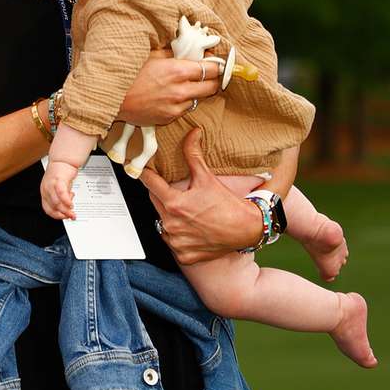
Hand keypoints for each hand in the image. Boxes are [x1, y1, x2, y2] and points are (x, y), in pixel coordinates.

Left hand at [41, 160, 79, 219]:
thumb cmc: (61, 174)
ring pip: (56, 203)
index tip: (64, 218)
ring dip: (65, 210)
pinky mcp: (58, 180)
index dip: (56, 216)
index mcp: (45, 193)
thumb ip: (62, 198)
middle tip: (71, 217)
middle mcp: (46, 189)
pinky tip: (71, 204)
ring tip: (72, 212)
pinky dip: (66, 201)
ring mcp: (51, 185)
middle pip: (52, 207)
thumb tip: (67, 208)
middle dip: (63, 215)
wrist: (63, 161)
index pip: (47, 209)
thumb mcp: (60, 189)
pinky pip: (61, 194)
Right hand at [117, 50, 222, 126]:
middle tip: (208, 74)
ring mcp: (176, 106)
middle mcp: (180, 90)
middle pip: (212, 86)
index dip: (217, 65)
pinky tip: (171, 96)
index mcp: (177, 70)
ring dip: (196, 92)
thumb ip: (173, 53)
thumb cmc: (128, 74)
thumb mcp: (151, 55)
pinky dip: (182, 102)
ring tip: (185, 85)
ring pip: (199, 99)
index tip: (216, 63)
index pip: (211, 69)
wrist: (111, 98)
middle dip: (212, 80)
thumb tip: (189, 49)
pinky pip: (184, 109)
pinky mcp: (169, 117)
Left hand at [138, 129, 263, 264]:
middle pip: (155, 203)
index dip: (145, 174)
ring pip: (162, 223)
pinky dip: (178, 236)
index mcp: (174, 204)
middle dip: (161, 194)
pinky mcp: (183, 256)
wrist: (247, 229)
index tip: (141, 169)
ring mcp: (176, 242)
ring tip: (186, 211)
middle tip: (174, 191)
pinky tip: (191, 229)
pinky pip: (173, 242)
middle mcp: (171, 225)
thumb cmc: (227, 204)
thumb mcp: (207, 177)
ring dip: (169, 216)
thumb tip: (192, 132)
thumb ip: (193, 154)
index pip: (149, 184)